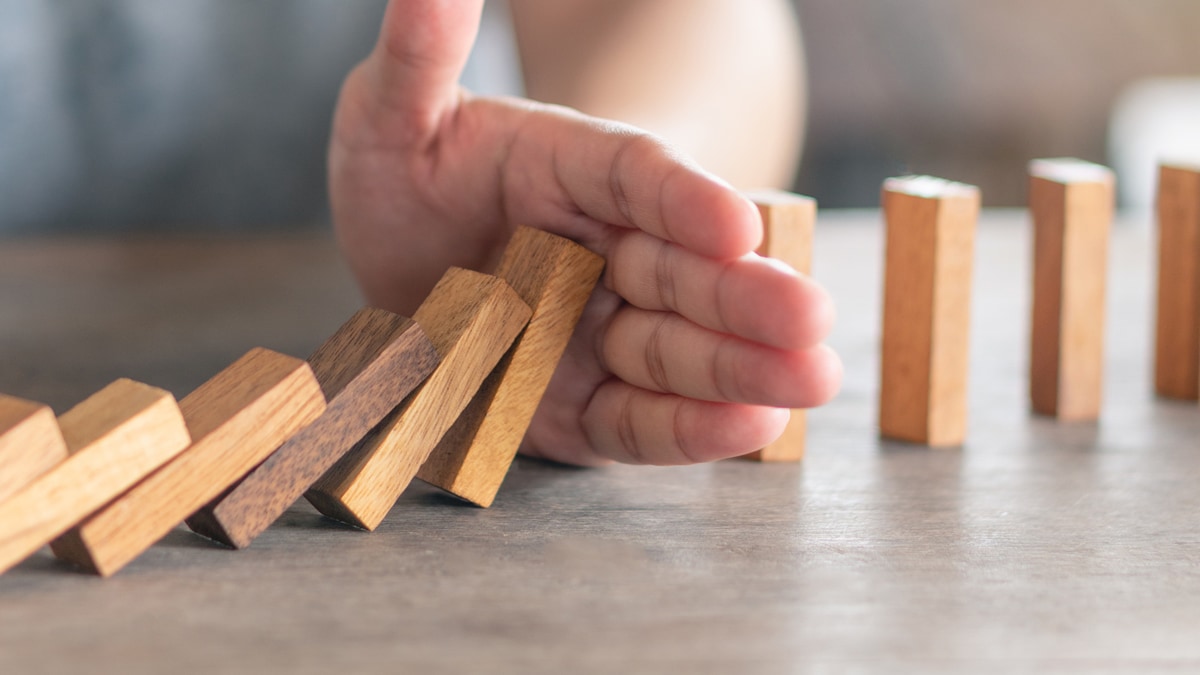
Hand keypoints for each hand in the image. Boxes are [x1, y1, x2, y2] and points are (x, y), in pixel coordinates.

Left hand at [329, 0, 840, 465]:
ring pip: (675, 348)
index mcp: (567, 166)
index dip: (685, 198)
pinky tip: (749, 426)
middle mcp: (601, 248)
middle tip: (813, 316)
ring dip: (741, 367)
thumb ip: (419, 59)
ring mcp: (598, 331)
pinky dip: (690, 427)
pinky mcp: (585, 406)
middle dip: (746, 296)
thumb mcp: (389, 115)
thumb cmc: (406, 179)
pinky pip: (638, 419)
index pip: (636, 174)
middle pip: (680, 268)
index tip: (736, 224)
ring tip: (810, 380)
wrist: (403, 278)